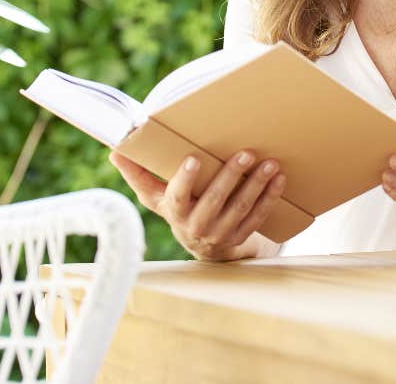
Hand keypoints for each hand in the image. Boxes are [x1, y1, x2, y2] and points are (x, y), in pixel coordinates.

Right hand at [109, 150, 284, 261]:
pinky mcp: (242, 235)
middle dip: (231, 177)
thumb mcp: (155, 195)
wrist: (202, 244)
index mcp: (174, 213)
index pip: (176, 197)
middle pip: (214, 201)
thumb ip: (139, 173)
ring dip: (256, 185)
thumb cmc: (178, 206)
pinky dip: (270, 197)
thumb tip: (115, 150)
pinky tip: (280, 179)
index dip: (184, 180)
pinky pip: (258, 217)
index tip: (193, 159)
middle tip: (246, 154)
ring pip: (240, 209)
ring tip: (270, 163)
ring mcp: (221, 233)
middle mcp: (196, 226)